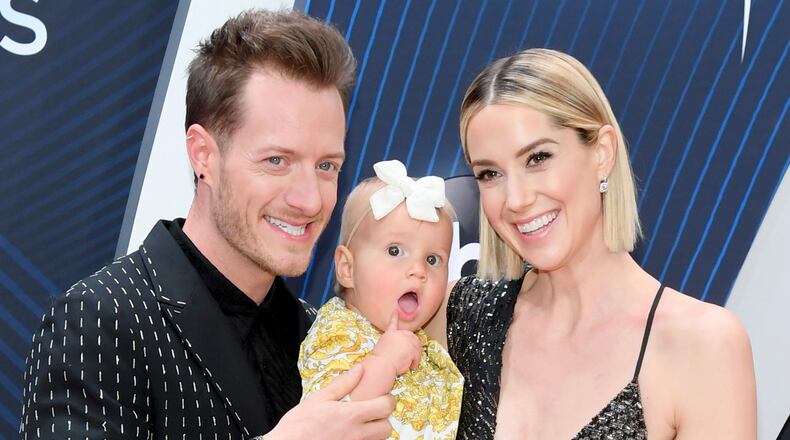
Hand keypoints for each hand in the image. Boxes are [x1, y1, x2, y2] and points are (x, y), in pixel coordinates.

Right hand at [265, 364, 394, 439]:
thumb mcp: (319, 398)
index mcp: (352, 415)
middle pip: (387, 428)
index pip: (386, 407)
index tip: (382, 397)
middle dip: (383, 418)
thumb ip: (343, 384)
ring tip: (362, 424)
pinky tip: (352, 434)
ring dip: (375, 432)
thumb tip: (359, 369)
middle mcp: (357, 434)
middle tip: (373, 411)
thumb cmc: (299, 424)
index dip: (388, 400)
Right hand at [370, 309, 421, 374]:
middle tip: (410, 357)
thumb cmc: (379, 360)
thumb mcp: (383, 347)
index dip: (394, 317)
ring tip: (409, 364)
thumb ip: (392, 345)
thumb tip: (399, 350)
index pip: (393, 323)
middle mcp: (400, 334)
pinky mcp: (412, 348)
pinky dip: (415, 362)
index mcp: (390, 333)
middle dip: (413, 347)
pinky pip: (417, 355)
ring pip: (416, 347)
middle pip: (412, 337)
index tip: (395, 311)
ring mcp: (407, 340)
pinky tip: (411, 366)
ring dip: (414, 356)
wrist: (382, 364)